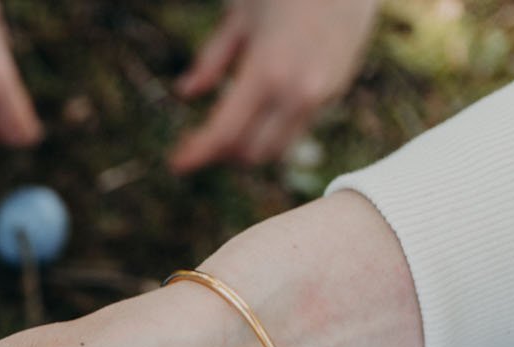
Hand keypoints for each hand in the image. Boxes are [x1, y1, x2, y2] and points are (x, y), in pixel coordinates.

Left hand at [169, 0, 379, 172]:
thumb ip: (211, 59)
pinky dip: (274, 129)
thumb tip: (186, 92)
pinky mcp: (336, 92)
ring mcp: (321, 95)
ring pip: (278, 149)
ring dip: (250, 147)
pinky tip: (261, 111)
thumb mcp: (240, 16)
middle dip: (222, 153)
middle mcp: (297, 92)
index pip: (225, 133)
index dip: (197, 153)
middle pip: (251, 152)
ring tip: (229, 130)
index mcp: (266, 72)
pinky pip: (298, 128)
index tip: (177, 164)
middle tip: (201, 140)